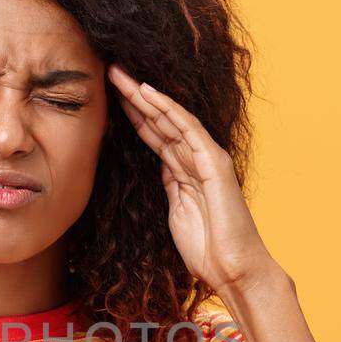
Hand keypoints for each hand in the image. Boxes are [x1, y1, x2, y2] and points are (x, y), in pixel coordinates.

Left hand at [107, 64, 276, 291]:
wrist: (233, 269)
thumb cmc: (207, 249)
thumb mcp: (177, 212)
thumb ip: (172, 186)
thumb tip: (162, 165)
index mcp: (185, 172)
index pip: (154, 135)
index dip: (132, 115)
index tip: (107, 98)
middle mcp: (197, 159)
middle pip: (159, 121)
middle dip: (133, 98)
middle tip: (108, 72)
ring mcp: (207, 158)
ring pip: (170, 118)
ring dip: (144, 96)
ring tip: (120, 75)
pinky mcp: (214, 162)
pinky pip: (187, 129)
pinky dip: (168, 109)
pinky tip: (148, 93)